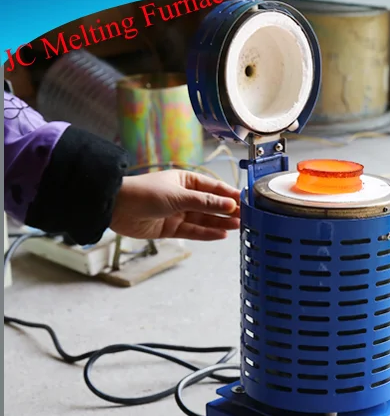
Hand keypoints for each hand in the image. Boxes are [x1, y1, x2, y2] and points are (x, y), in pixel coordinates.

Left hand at [110, 169, 240, 240]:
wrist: (116, 208)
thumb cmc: (144, 193)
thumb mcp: (178, 196)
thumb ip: (205, 202)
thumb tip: (229, 204)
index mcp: (185, 181)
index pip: (213, 188)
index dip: (229, 195)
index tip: (245, 201)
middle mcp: (183, 197)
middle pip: (210, 205)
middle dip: (227, 211)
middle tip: (246, 216)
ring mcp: (177, 213)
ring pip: (204, 219)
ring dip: (220, 223)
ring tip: (238, 226)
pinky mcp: (171, 229)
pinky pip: (193, 231)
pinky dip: (207, 233)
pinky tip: (221, 234)